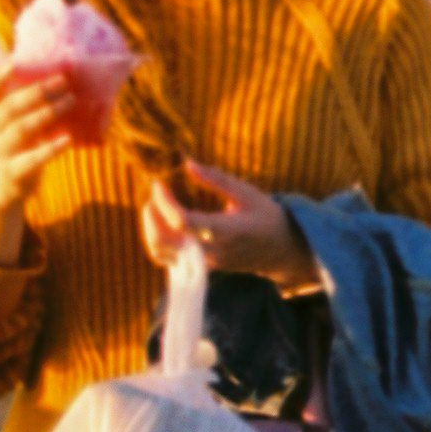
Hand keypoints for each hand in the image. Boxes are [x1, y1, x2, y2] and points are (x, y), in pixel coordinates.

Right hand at [0, 60, 73, 216]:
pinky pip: (31, 160)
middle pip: (9, 107)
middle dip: (36, 92)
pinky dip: (50, 149)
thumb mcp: (14, 118)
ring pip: (21, 129)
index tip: (13, 64)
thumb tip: (64, 66)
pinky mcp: (14, 172)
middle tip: (62, 80)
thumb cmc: (15, 138)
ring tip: (70, 101)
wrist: (0, 184)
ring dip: (47, 113)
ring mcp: (1, 151)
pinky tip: (68, 138)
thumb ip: (28, 95)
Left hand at [141, 161, 318, 290]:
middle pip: (162, 241)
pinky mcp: (198, 268)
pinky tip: (163, 221)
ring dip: (150, 228)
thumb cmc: (265, 216)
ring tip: (156, 205)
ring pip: (159, 252)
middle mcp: (210, 252)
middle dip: (151, 216)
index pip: (183, 221)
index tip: (158, 182)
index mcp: (225, 231)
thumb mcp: (247, 193)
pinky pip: (166, 257)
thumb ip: (216, 180)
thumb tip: (187, 164)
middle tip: (155, 193)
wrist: (279, 250)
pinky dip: (157, 239)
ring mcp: (202, 264)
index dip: (164, 202)